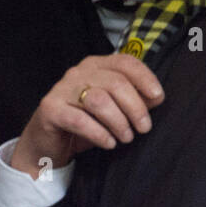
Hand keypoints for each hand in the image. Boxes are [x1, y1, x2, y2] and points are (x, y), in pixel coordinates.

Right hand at [11, 53, 163, 175]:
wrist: (47, 144)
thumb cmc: (85, 125)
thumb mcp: (113, 111)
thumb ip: (134, 100)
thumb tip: (156, 97)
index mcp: (95, 66)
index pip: (125, 62)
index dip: (145, 78)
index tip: (158, 97)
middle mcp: (78, 73)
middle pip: (116, 82)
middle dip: (135, 107)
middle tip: (143, 128)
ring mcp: (62, 89)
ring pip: (99, 100)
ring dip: (118, 121)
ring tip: (126, 137)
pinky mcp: (50, 109)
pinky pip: (79, 120)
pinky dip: (99, 133)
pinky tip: (108, 143)